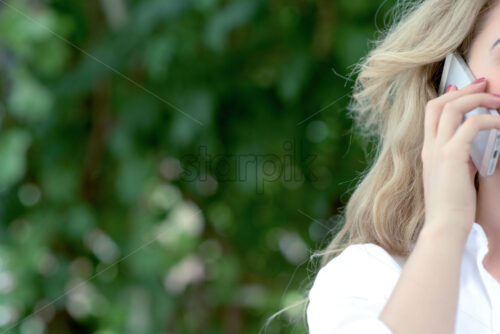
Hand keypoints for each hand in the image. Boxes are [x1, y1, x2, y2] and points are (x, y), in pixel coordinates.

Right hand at [421, 78, 499, 236]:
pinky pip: (473, 124)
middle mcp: (430, 146)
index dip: (450, 96)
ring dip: (479, 98)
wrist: (444, 226)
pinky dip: (491, 119)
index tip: (468, 90)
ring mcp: (438, 150)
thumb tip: (470, 143)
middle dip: (464, 89)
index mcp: (428, 151)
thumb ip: (458, 157)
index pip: (432, 113)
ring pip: (453, 107)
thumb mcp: (452, 176)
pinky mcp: (452, 155)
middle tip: (485, 84)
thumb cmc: (451, 207)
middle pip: (439, 103)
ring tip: (499, 101)